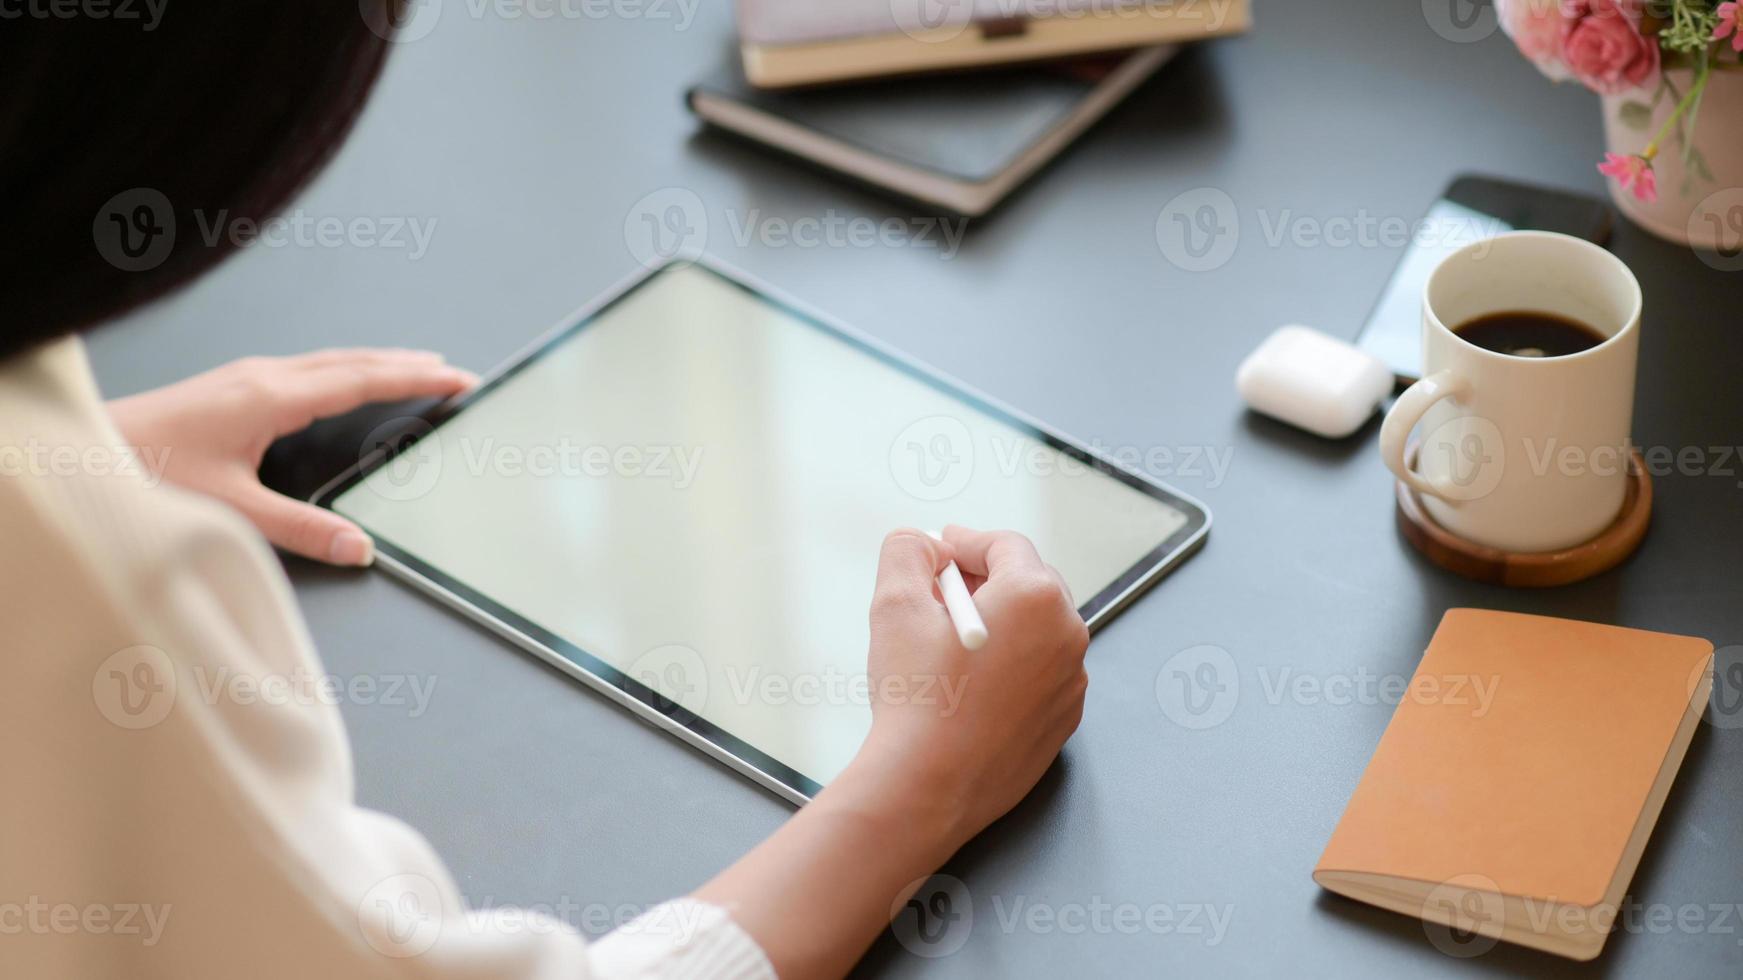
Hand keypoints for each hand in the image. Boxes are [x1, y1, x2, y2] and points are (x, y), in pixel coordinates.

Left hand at [108, 349, 473, 565]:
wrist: (85, 450)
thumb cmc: (146, 471)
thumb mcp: (231, 510)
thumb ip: (301, 529)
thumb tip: (359, 547)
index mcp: (271, 397)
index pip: (363, 379)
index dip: (417, 378)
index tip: (459, 377)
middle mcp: (262, 378)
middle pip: (353, 360)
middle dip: (407, 363)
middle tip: (453, 370)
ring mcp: (245, 377)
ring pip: (329, 360)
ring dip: (376, 362)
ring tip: (412, 367)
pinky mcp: (230, 387)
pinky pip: (306, 368)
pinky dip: (343, 370)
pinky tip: (341, 381)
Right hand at [857, 525, 1088, 847]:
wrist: (929, 785)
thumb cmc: (918, 699)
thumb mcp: (895, 606)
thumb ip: (906, 552)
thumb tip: (921, 543)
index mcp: (1036, 597)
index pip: (1005, 546)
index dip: (967, 542)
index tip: (942, 552)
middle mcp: (1067, 635)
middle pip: (1028, 585)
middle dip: (984, 582)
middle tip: (941, 595)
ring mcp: (1071, 681)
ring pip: (1036, 632)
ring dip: (999, 625)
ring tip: (950, 643)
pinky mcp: (1063, 720)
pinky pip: (1040, 675)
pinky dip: (1011, 668)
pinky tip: (969, 684)